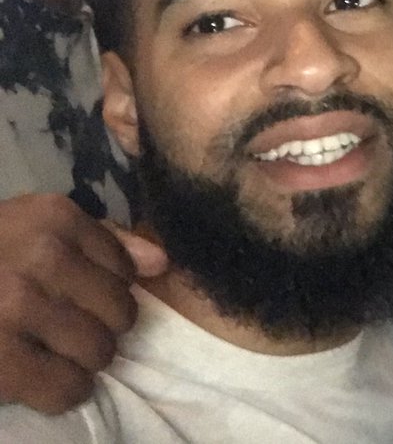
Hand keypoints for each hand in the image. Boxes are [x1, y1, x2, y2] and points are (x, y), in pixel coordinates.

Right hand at [0, 194, 165, 412]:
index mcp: (53, 217)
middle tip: (62, 332)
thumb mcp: (30, 230)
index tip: (71, 298)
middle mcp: (40, 255)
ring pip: (100, 351)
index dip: (103, 291)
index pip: (124, 268)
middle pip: (121, 312)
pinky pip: (68, 388)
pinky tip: (36, 379)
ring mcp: (17, 307)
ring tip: (50, 353)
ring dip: (82, 361)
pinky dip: (61, 391)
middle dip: (99, 328)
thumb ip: (99, 241)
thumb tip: (160, 264)